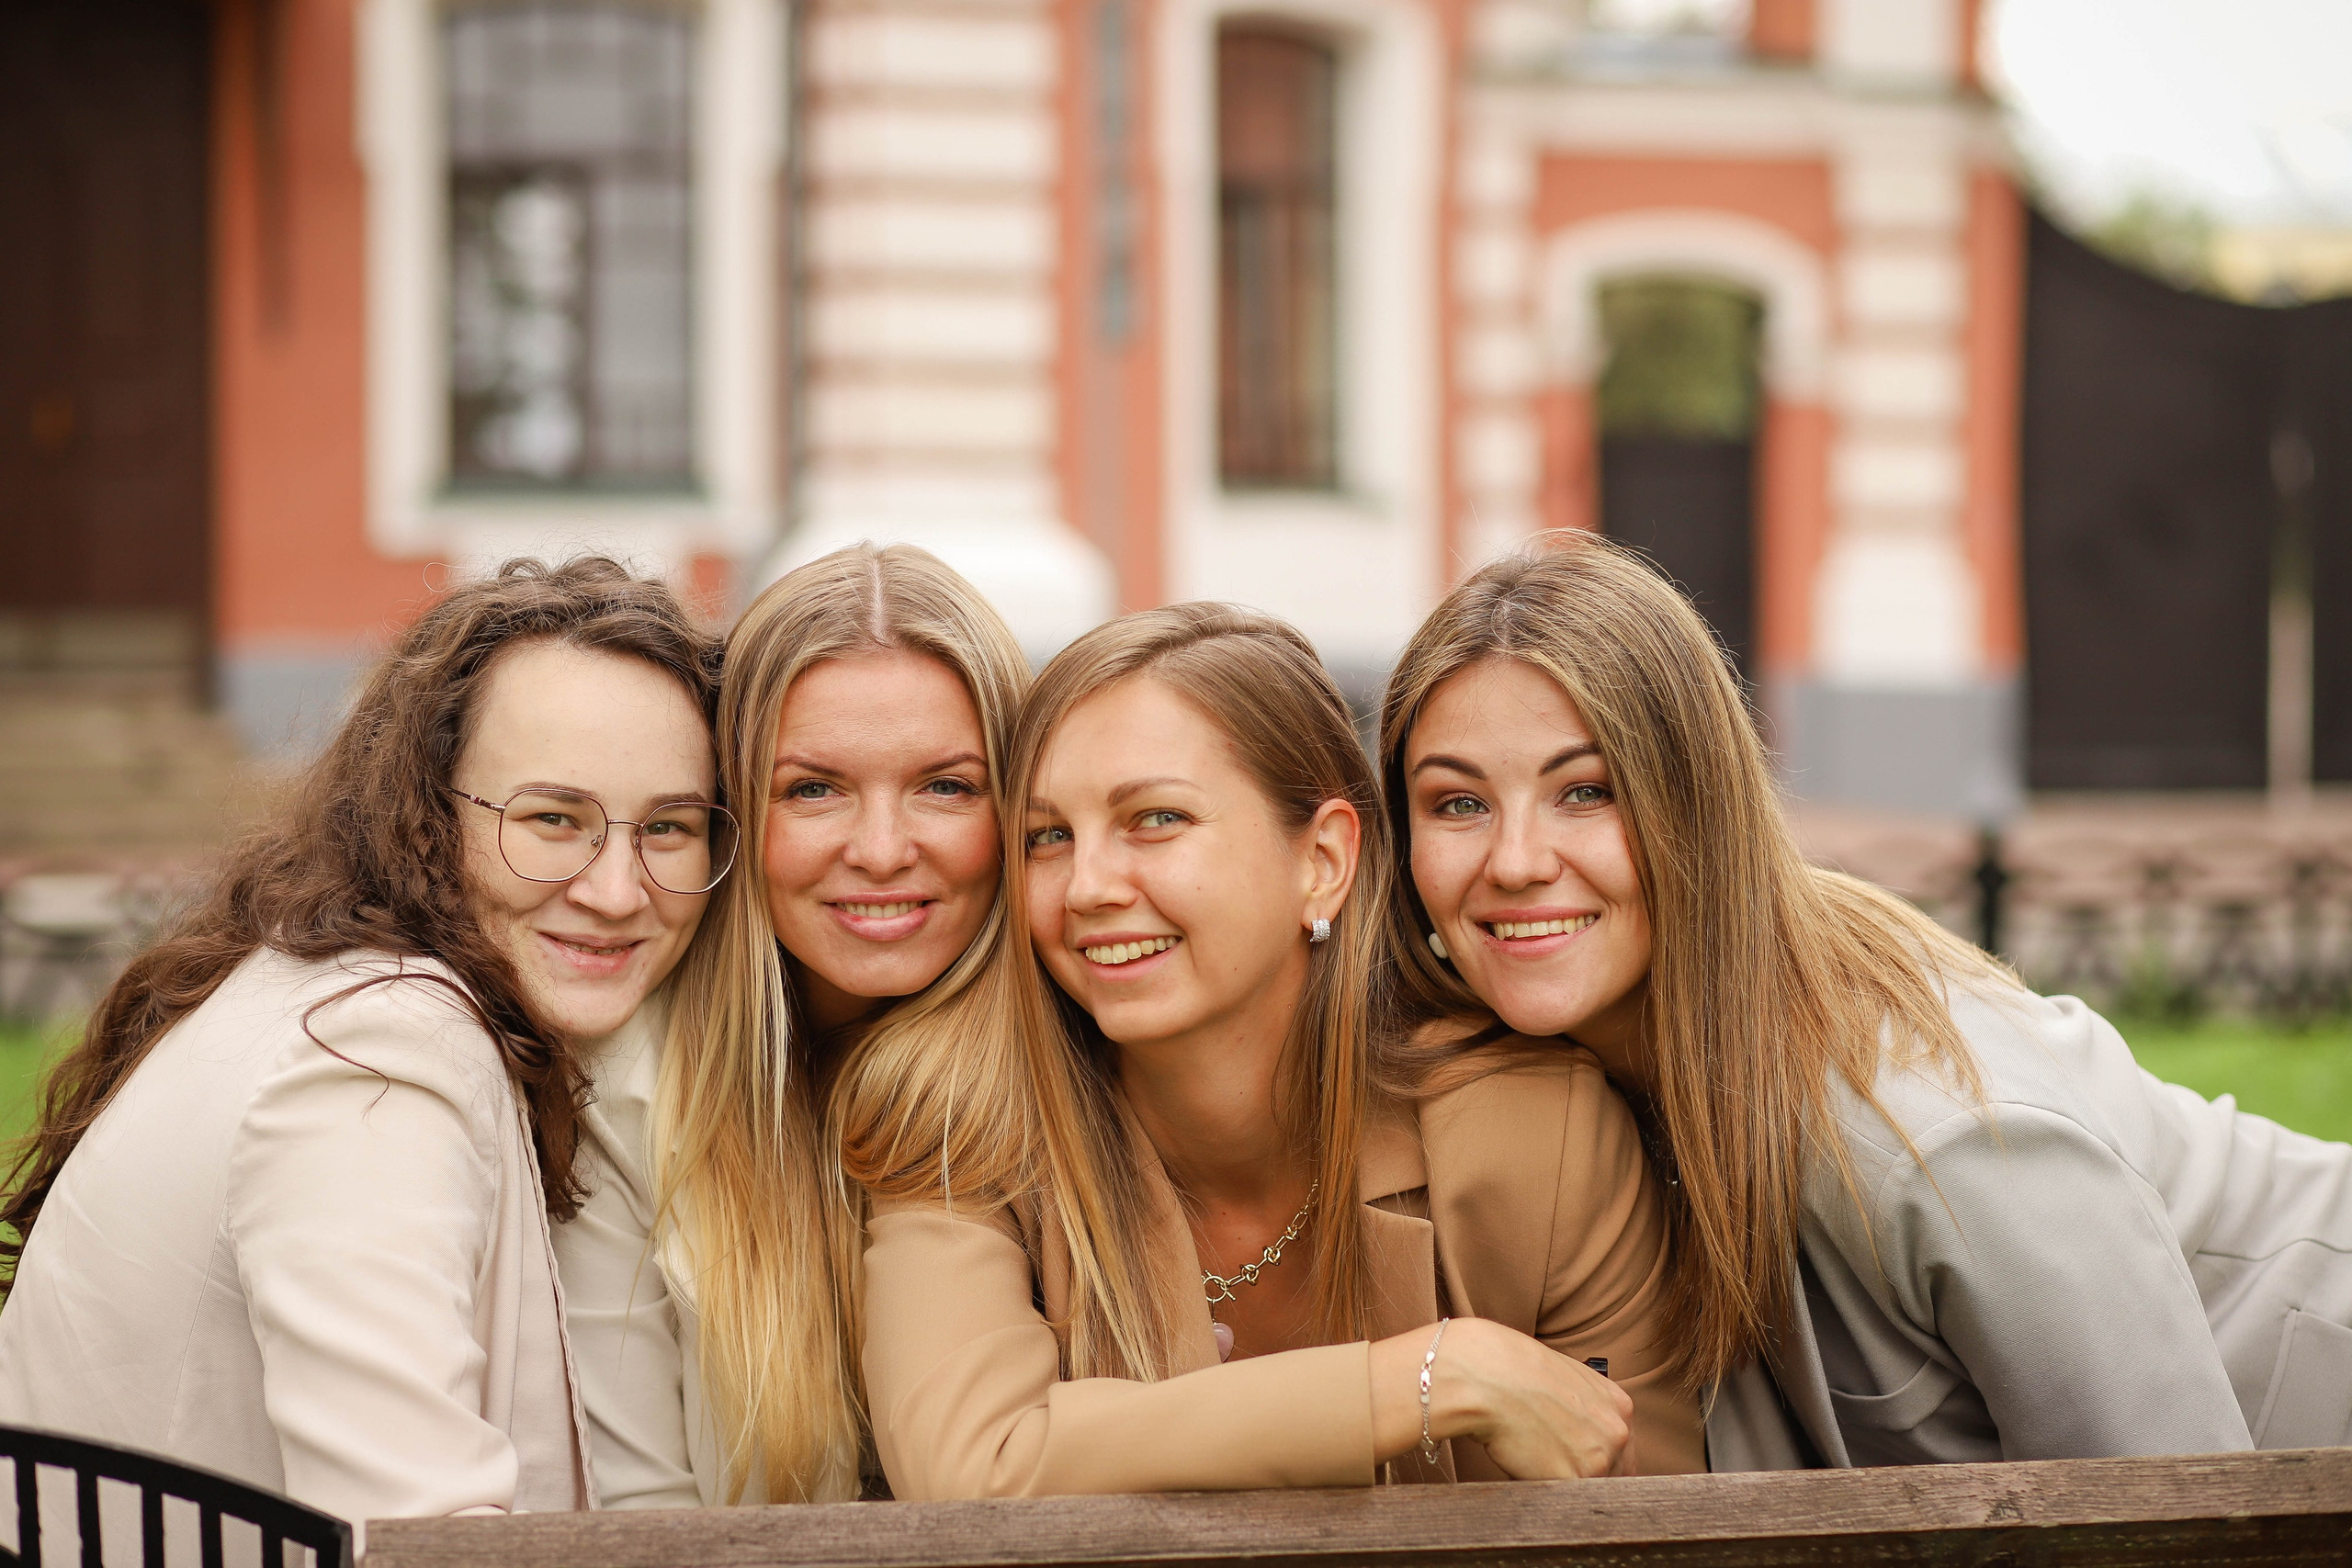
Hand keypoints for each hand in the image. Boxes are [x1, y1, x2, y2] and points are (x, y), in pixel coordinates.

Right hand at [1368, 1317, 1633, 1478]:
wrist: (1486, 1376)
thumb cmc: (1513, 1369)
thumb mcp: (1567, 1378)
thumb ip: (1587, 1407)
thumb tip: (1581, 1430)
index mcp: (1619, 1404)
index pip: (1624, 1449)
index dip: (1601, 1458)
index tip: (1580, 1461)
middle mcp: (1617, 1432)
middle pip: (1615, 1474)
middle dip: (1587, 1475)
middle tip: (1553, 1463)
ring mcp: (1599, 1458)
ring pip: (1589, 1489)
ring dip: (1565, 1483)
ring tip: (1533, 1458)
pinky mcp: (1572, 1481)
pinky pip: (1564, 1498)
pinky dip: (1545, 1490)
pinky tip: (1524, 1465)